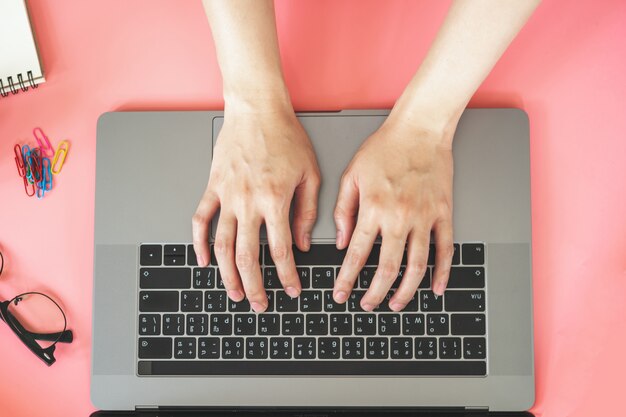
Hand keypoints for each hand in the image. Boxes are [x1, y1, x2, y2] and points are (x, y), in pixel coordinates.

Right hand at [192, 105, 320, 312]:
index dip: (287, 276)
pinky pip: (200, 220)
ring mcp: (226, 196)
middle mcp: (247, 202)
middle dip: (254, 285)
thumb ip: (306, 212)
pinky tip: (203, 260)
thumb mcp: (309, 174)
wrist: (257, 110)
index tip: (291, 290)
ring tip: (233, 292)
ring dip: (226, 273)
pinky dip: (199, 242)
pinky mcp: (212, 187)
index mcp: (275, 200)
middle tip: (259, 303)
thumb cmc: (286, 137)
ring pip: (221, 245)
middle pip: (247, 256)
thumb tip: (302, 243)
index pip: (281, 251)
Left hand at [332, 118, 454, 311]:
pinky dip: (442, 272)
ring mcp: (424, 218)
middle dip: (374, 293)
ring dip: (405, 290)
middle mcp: (399, 217)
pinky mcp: (443, 214)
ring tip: (395, 304)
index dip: (346, 279)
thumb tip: (342, 241)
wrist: (420, 129)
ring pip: (416, 265)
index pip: (357, 255)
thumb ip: (343, 211)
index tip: (340, 294)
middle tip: (366, 305)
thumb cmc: (384, 148)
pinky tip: (435, 288)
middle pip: (386, 268)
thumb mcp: (351, 175)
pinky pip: (445, 250)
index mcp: (373, 208)